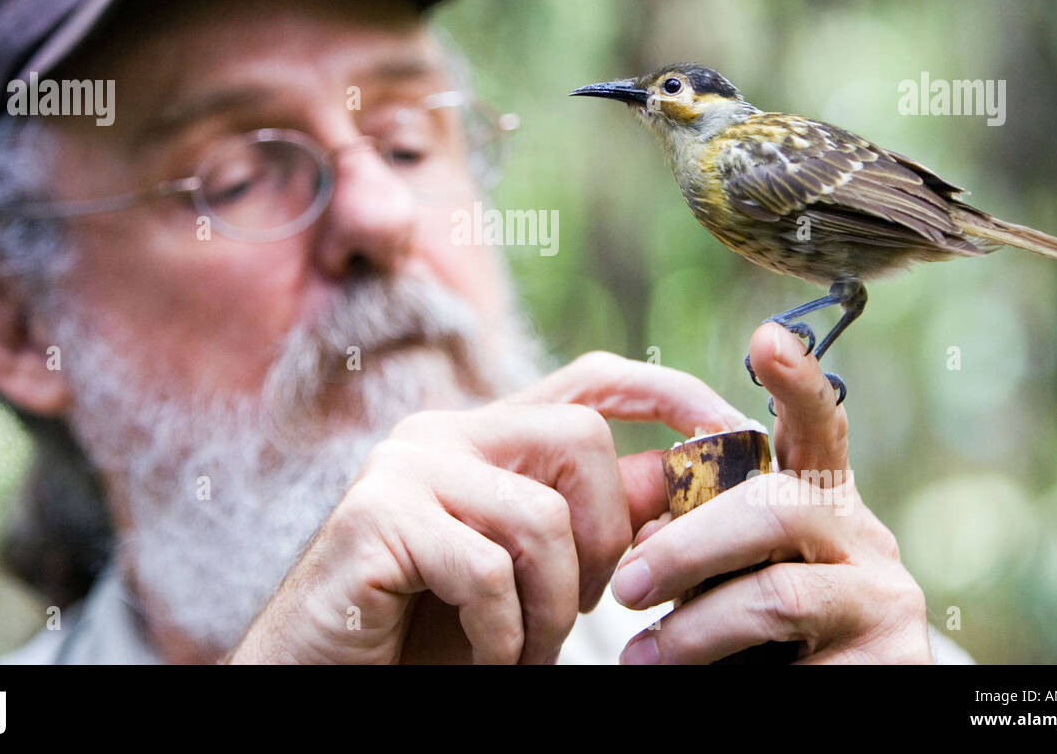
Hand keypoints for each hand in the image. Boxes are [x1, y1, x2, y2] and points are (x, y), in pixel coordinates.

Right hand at [227, 352, 748, 663]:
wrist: (320, 678)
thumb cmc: (429, 634)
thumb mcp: (531, 577)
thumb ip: (591, 521)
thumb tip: (679, 475)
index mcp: (484, 435)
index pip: (592, 379)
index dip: (670, 393)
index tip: (736, 435)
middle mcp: (443, 433)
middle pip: (578, 439)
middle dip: (607, 540)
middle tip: (586, 611)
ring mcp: (403, 467)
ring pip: (538, 515)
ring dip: (553, 609)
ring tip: (525, 651)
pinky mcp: (374, 516)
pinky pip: (485, 569)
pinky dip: (503, 635)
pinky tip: (482, 655)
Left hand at [611, 322, 932, 663]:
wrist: (820, 709)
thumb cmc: (753, 641)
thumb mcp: (724, 575)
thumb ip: (700, 537)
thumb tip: (640, 521)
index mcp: (819, 499)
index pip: (816, 426)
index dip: (796, 380)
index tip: (767, 336)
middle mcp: (862, 535)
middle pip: (774, 508)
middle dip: (686, 546)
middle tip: (626, 587)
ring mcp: (885, 596)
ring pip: (777, 593)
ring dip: (693, 628)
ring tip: (640, 658)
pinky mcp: (895, 659)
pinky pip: (795, 661)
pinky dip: (726, 675)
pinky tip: (695, 687)